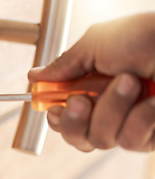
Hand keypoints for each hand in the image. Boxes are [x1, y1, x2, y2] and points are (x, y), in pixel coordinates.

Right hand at [28, 13, 154, 151]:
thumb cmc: (149, 37)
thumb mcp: (96, 44)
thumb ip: (64, 65)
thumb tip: (35, 75)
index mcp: (91, 87)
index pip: (64, 115)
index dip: (56, 118)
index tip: (54, 109)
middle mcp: (107, 108)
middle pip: (76, 138)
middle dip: (74, 122)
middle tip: (82, 101)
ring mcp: (128, 124)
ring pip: (100, 140)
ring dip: (111, 110)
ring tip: (130, 82)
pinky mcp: (149, 136)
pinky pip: (129, 141)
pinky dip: (138, 119)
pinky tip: (151, 102)